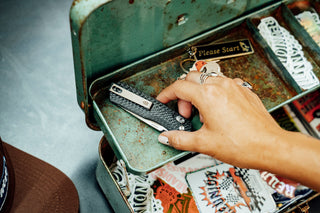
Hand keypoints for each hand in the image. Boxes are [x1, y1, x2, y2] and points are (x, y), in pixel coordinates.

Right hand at [156, 71, 283, 168]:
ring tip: (203, 114)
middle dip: (183, 94)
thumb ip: (180, 139)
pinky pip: (224, 84)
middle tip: (186, 113)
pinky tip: (218, 110)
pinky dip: (215, 93)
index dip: (166, 94)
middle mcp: (221, 86)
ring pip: (208, 79)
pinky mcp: (244, 91)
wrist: (270, 146)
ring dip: (199, 93)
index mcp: (208, 96)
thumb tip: (167, 137)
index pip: (179, 87)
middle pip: (192, 78)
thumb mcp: (204, 144)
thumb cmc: (243, 144)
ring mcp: (234, 87)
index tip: (163, 100)